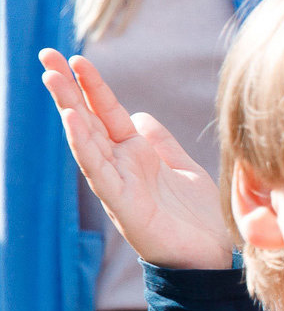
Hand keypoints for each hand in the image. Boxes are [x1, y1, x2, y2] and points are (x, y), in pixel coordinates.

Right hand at [43, 49, 233, 269]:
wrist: (213, 257)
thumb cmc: (197, 217)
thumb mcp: (181, 168)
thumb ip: (159, 142)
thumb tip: (137, 115)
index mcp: (134, 154)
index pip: (106, 111)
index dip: (92, 85)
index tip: (74, 58)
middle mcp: (120, 166)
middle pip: (88, 119)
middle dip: (67, 88)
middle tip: (44, 54)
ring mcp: (118, 184)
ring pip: (86, 141)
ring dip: (69, 109)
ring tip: (52, 79)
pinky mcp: (123, 205)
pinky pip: (98, 171)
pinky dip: (84, 146)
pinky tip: (73, 121)